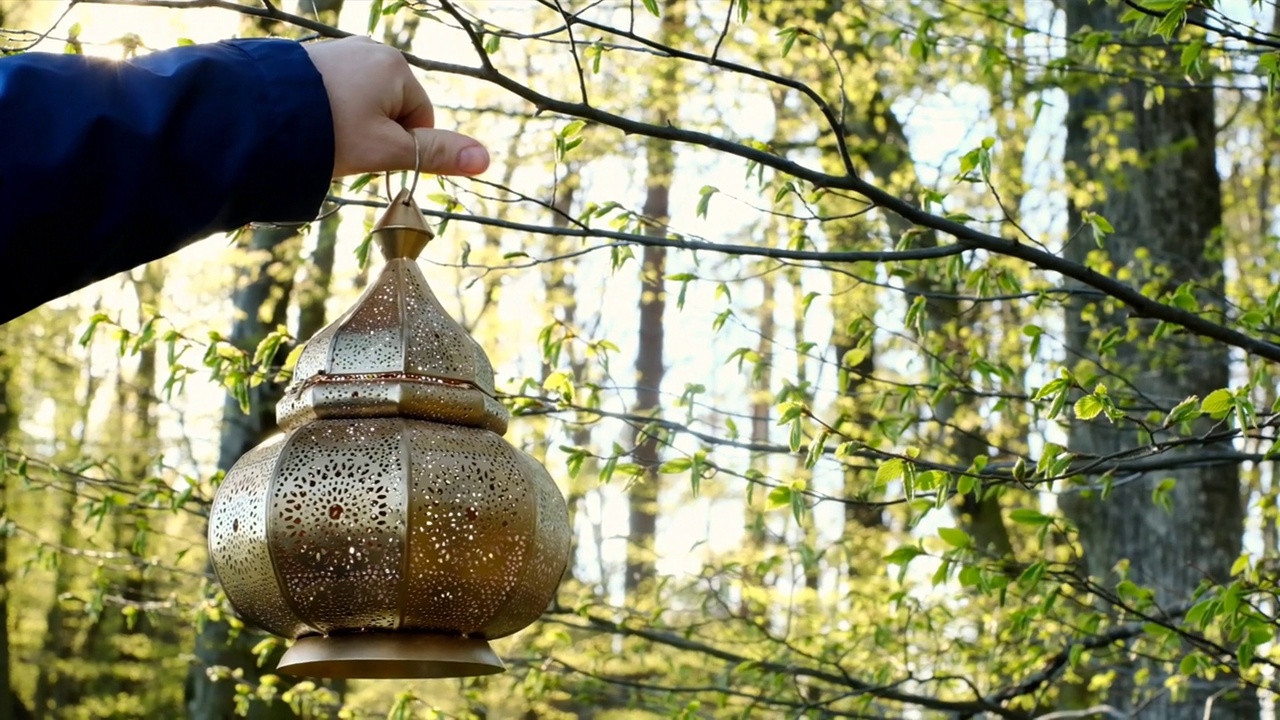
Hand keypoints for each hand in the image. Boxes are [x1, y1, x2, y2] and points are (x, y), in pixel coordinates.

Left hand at [303, 37, 489, 177]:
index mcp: (397, 66)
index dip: (401, 148)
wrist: (256, 115)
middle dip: (374, 135)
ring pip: (363, 104)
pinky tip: (310, 124)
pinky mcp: (313, 60)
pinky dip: (329, 114)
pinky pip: (337, 94)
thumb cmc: (330, 133)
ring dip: (351, 127)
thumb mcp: (387, 149)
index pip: (420, 118)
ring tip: (325, 138)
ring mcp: (340, 51)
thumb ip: (436, 154)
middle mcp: (371, 49)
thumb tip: (486, 159)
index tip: (371, 156)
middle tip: (345, 149)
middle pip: (392, 110)